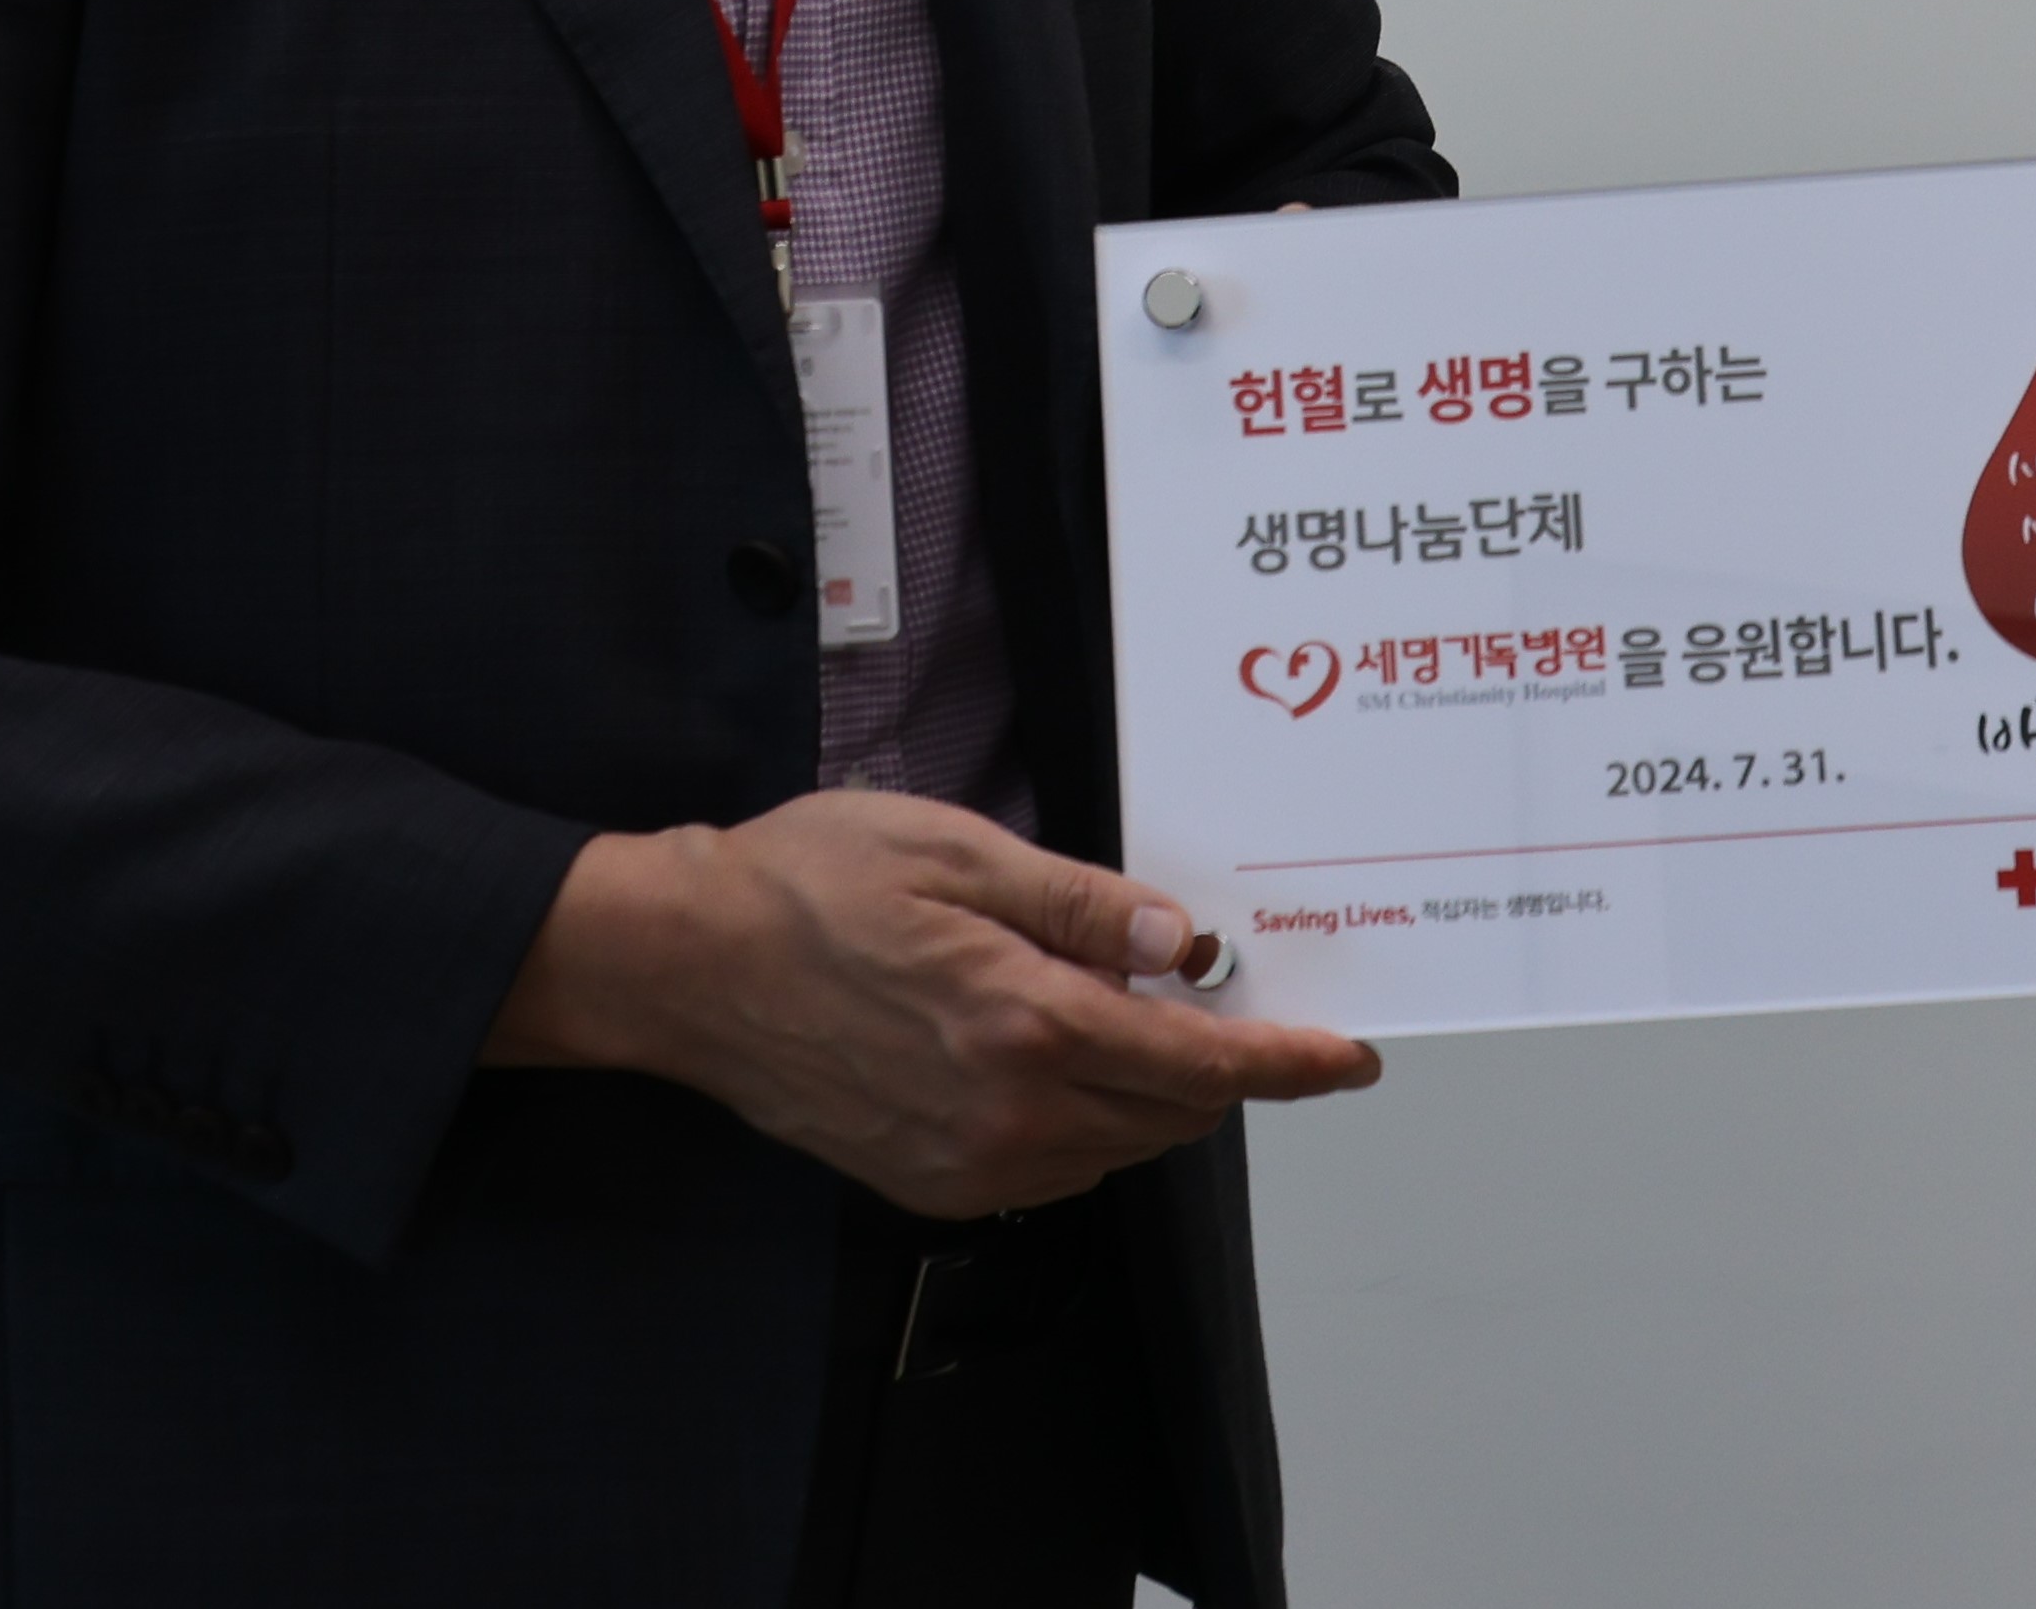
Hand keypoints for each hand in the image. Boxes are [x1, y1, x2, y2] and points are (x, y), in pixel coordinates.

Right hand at [488, 790, 1381, 1215]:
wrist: (687, 966)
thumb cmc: (810, 885)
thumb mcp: (961, 851)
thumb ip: (1085, 905)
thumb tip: (1186, 945)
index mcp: (1026, 1022)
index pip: (1199, 1064)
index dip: (1287, 1063)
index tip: (1348, 1058)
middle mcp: (1008, 1114)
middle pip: (1172, 1114)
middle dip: (1221, 1066)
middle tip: (1228, 998)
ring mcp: (967, 1162)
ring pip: (1118, 1146)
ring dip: (1151, 1091)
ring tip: (1126, 1008)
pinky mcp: (929, 1183)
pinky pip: (1054, 1167)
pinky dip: (1088, 1119)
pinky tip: (1057, 1050)